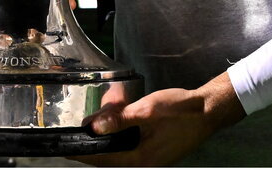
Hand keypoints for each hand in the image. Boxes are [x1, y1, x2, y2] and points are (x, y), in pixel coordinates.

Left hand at [75, 73, 245, 165]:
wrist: (208, 110)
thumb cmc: (180, 109)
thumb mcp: (147, 110)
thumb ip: (121, 119)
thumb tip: (94, 128)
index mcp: (141, 157)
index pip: (103, 159)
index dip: (82, 153)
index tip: (63, 149)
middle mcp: (144, 163)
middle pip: (109, 158)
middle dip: (92, 146)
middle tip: (76, 133)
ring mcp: (150, 158)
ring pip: (119, 152)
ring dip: (106, 141)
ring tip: (92, 127)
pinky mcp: (154, 151)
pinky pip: (129, 148)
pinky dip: (118, 138)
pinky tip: (115, 124)